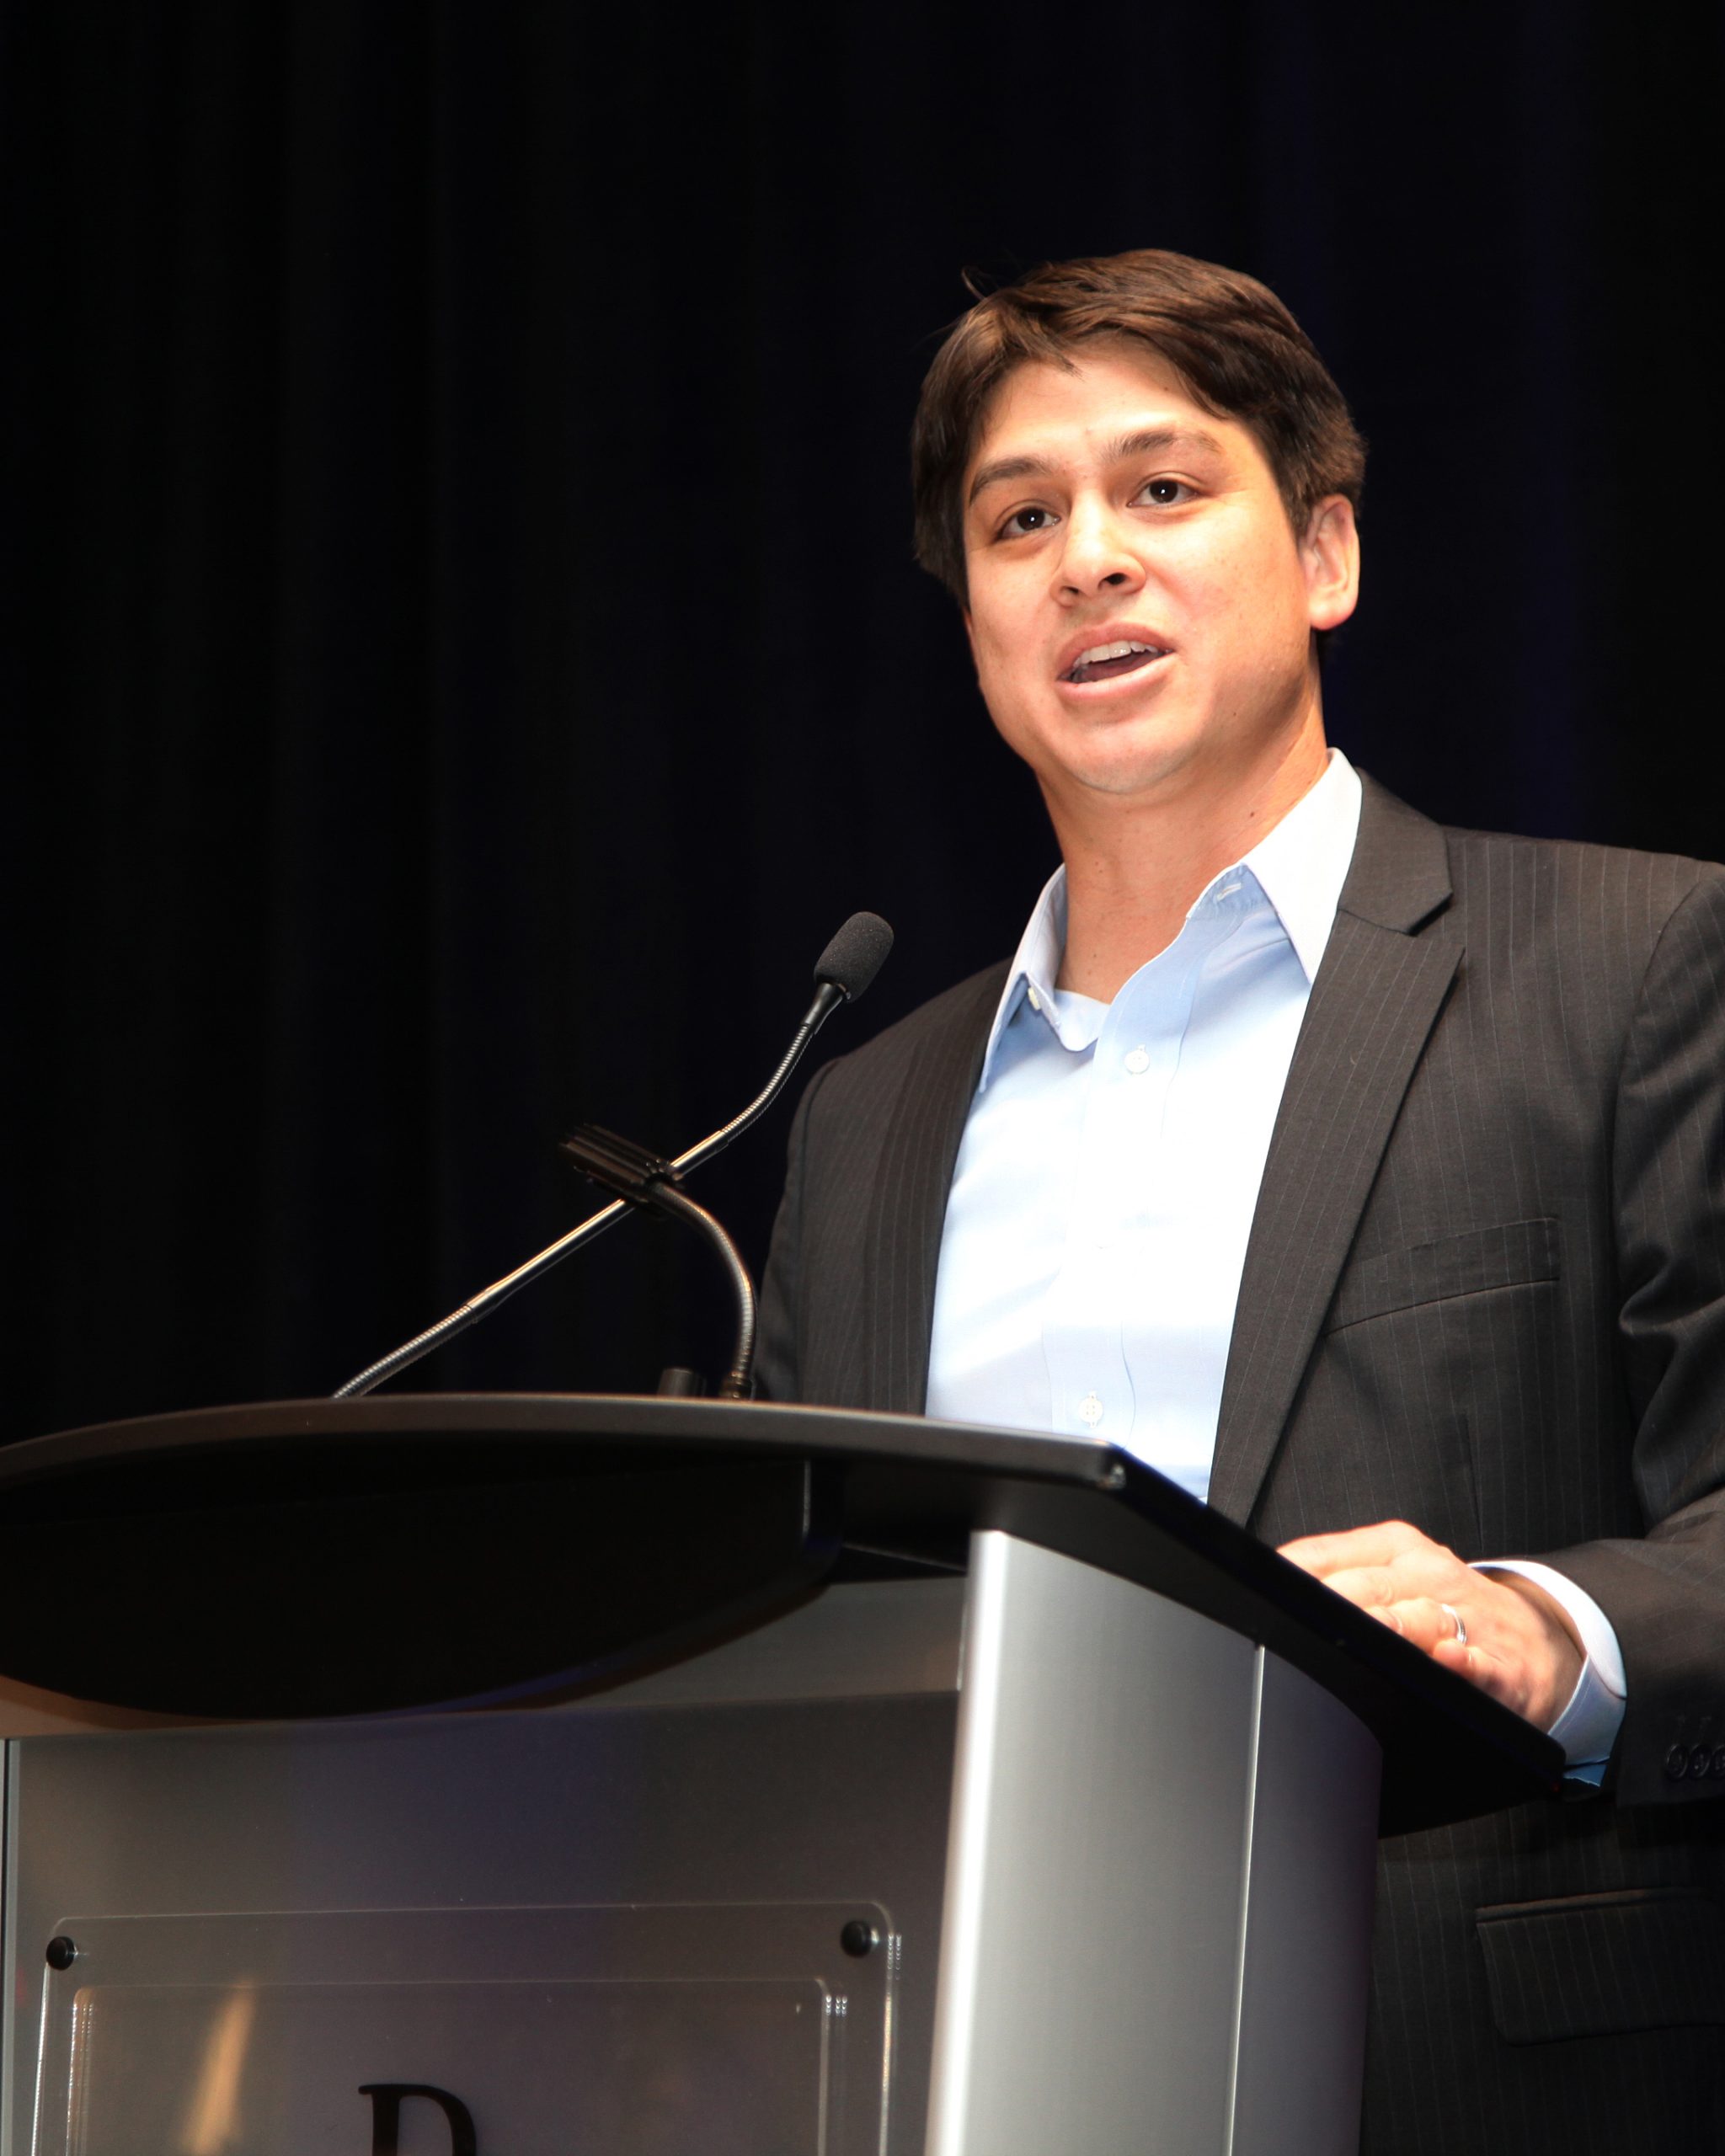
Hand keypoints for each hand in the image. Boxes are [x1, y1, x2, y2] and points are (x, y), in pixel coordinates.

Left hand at [1277, 1518, 1584, 1732]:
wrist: (1542, 1638)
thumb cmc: (1452, 1606)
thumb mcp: (1400, 1571)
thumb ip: (1338, 1572)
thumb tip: (1270, 1581)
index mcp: (1399, 1549)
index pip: (1332, 1554)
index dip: (1294, 1574)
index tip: (1265, 1590)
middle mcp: (1432, 1576)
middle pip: (1369, 1587)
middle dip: (1334, 1602)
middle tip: (1302, 1616)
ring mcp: (1471, 1620)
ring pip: (1421, 1618)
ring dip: (1391, 1625)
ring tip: (1366, 1631)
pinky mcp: (1505, 1668)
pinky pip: (1481, 1664)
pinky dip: (1462, 1662)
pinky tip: (1446, 1659)